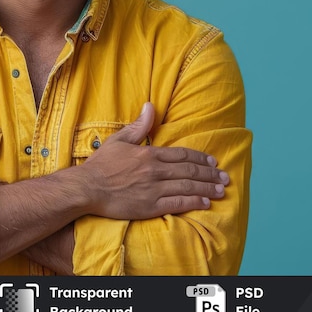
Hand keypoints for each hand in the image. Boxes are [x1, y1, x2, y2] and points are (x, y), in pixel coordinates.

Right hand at [81, 103, 229, 219]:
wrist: (87, 188)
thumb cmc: (101, 164)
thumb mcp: (119, 139)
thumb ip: (139, 125)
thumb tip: (150, 106)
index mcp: (149, 154)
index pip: (182, 155)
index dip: (200, 158)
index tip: (213, 161)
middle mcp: (155, 171)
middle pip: (189, 171)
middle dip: (209, 174)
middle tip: (224, 177)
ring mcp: (154, 189)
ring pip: (187, 187)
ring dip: (207, 188)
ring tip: (220, 189)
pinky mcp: (150, 206)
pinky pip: (177, 204)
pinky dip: (193, 202)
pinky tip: (205, 202)